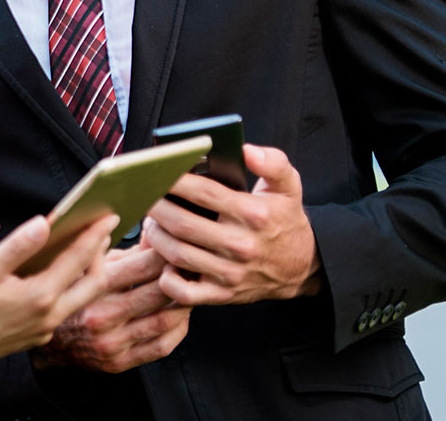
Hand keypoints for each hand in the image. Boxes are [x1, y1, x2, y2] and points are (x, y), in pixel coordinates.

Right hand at [0, 214, 117, 369]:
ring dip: (86, 274)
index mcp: (40, 296)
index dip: (95, 235)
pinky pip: (63, 310)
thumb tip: (45, 222)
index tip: (108, 217)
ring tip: (84, 252)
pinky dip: (69, 289)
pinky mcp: (34, 337)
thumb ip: (18, 245)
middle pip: (94, 285)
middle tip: (101, 234)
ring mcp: (43, 330)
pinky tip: (57, 277)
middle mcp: (49, 317)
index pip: (78, 259)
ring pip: (80, 300)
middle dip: (100, 257)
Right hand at [29, 247, 192, 372]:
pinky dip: (179, 328)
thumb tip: (154, 234)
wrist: (47, 344)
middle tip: (194, 264)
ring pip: (165, 320)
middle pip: (160, 292)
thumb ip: (120, 254)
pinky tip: (179, 315)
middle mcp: (102, 316)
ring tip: (191, 288)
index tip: (178, 244)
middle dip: (182, 276)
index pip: (142, 266)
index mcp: (91, 289)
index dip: (167, 253)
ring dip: (185, 302)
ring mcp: (112, 343)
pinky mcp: (119, 363)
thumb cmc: (67, 298)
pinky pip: (162, 346)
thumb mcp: (85, 268)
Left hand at [145, 145, 323, 305]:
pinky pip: (184, 293)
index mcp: (254, 214)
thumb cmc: (285, 221)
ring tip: (150, 222)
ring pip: (178, 254)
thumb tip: (247, 151)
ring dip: (155, 237)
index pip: (204, 193)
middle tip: (144, 198)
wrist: (301, 267)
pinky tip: (162, 262)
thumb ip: (273, 163)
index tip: (155, 172)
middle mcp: (241, 245)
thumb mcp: (289, 187)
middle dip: (156, 208)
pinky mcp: (222, 295)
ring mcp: (230, 273)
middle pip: (183, 223)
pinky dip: (167, 280)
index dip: (174, 181)